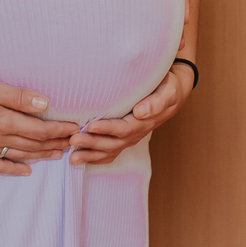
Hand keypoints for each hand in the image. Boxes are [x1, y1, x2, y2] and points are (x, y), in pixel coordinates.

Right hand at [0, 59, 77, 175]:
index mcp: (4, 121)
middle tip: (73, 143)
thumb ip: (17, 97)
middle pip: (32, 144)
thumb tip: (44, 104)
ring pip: (20, 155)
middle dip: (55, 143)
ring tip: (57, 155)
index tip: (75, 129)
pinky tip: (25, 171)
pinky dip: (13, 169)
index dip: (58, 130)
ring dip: (41, 156)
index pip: (38, 129)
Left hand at [68, 62, 194, 166]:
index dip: (106, 129)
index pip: (122, 128)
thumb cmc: (168, 88)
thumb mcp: (167, 92)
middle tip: (73, 139)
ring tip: (72, 156)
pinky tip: (80, 158)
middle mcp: (135, 133)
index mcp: (143, 122)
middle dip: (92, 143)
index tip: (90, 126)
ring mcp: (129, 137)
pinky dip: (95, 157)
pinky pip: (110, 152)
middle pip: (112, 143)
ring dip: (91, 154)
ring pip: (109, 150)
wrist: (173, 92)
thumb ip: (156, 102)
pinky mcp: (124, 137)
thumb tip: (141, 112)